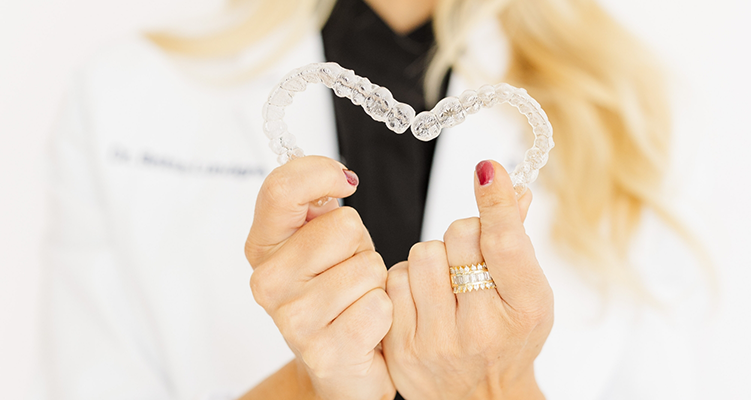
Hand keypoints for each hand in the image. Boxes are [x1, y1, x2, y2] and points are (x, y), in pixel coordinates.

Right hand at [245, 156, 394, 399]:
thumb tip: (341, 176)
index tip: (345, 182)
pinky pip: (380, 305)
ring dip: (375, 282)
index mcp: (262, 247)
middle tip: (348, 270)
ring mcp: (294, 320)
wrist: (339, 361)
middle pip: (345, 226)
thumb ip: (317, 200)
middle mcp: (268, 283)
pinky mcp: (326, 351)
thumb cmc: (335, 290)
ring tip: (356, 298)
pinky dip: (384, 313)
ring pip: (369, 266)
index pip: (282, 190)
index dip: (321, 174)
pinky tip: (365, 326)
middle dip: (361, 245)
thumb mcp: (321, 237)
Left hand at [382, 160, 552, 399]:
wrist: (481, 396)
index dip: (495, 202)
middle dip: (463, 237)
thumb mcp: (529, 292)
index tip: (487, 170)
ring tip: (446, 284)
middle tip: (470, 261)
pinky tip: (423, 301)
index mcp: (524, 308)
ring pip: (420, 254)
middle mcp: (481, 329)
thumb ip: (515, 239)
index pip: (505, 243)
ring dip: (432, 259)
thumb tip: (509, 185)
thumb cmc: (509, 337)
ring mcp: (436, 341)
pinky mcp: (400, 347)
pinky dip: (407, 281)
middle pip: (457, 236)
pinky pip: (393, 280)